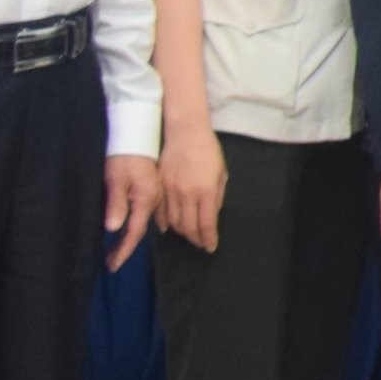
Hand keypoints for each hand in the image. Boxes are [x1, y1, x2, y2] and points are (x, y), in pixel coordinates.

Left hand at [104, 155, 159, 271]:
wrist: (138, 133)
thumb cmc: (124, 155)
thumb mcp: (116, 178)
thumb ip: (116, 203)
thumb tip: (114, 228)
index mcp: (146, 199)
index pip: (134, 231)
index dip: (123, 249)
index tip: (113, 266)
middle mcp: (154, 200)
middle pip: (141, 230)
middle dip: (126, 248)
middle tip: (111, 263)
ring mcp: (156, 195)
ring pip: (146, 222)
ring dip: (132, 238)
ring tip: (119, 252)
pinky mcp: (153, 189)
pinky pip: (149, 214)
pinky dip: (138, 225)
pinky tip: (134, 229)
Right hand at [159, 123, 227, 251]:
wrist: (185, 132)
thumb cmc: (208, 151)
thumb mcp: (221, 173)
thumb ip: (217, 197)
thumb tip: (212, 217)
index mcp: (205, 191)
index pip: (206, 224)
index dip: (208, 240)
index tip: (210, 247)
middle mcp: (186, 194)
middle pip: (188, 227)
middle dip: (195, 239)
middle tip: (200, 242)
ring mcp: (170, 191)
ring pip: (173, 222)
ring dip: (181, 232)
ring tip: (188, 234)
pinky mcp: (158, 186)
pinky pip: (159, 211)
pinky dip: (164, 223)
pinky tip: (170, 227)